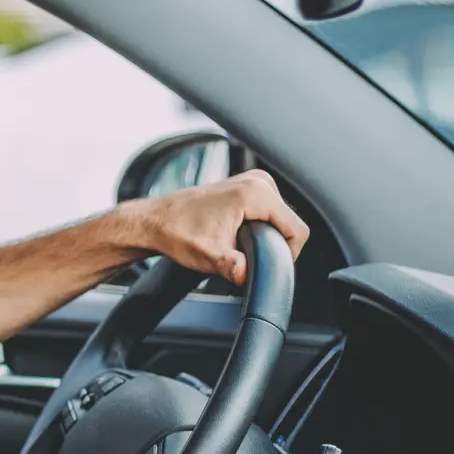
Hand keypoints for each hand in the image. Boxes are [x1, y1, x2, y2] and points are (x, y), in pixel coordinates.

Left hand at [120, 169, 311, 285]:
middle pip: (290, 224)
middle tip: (244, 253)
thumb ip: (231, 265)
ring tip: (237, 242)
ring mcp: (253, 180)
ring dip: (266, 235)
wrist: (156, 220)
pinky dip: (259, 226)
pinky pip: (270, 211)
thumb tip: (244, 273)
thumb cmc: (177, 233)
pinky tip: (237, 233)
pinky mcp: (248, 185)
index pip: (297, 230)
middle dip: (273, 244)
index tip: (264, 263)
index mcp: (255, 192)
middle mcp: (258, 181)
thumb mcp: (208, 255)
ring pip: (281, 218)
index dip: (287, 253)